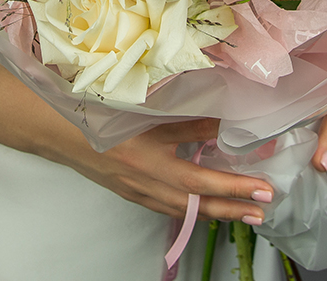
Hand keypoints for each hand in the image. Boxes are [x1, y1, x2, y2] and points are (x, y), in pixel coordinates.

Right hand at [71, 117, 274, 225]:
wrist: (62, 131)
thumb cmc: (102, 114)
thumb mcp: (146, 113)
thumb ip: (185, 118)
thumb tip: (223, 118)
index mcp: (151, 160)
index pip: (203, 178)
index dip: (235, 185)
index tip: (264, 186)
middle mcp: (149, 184)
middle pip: (198, 203)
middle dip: (234, 207)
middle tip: (264, 208)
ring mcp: (141, 193)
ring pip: (185, 210)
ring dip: (218, 213)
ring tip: (246, 213)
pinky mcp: (134, 195)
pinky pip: (169, 209)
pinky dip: (192, 211)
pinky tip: (204, 207)